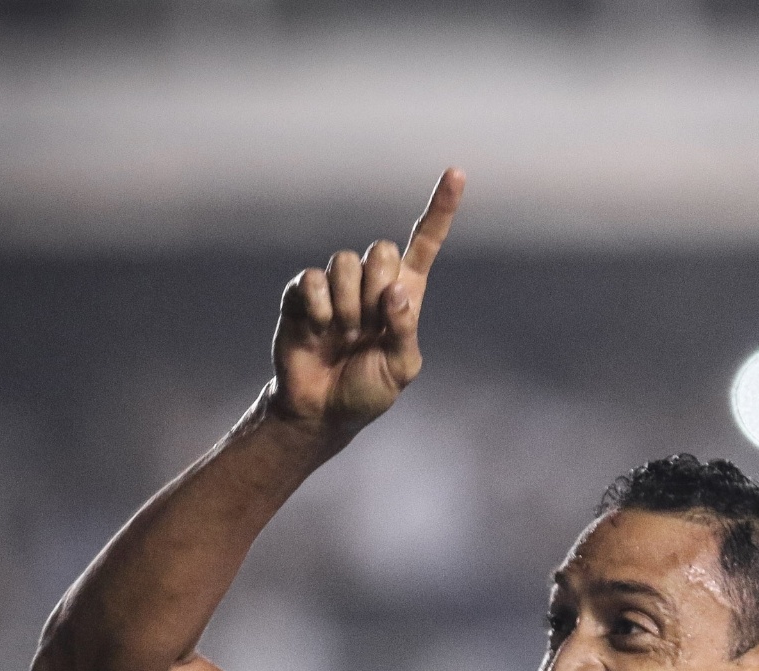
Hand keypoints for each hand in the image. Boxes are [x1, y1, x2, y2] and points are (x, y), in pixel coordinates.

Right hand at [268, 167, 464, 441]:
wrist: (321, 410)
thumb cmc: (367, 389)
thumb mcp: (400, 369)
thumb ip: (404, 331)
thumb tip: (396, 291)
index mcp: (404, 294)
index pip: (426, 243)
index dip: (440, 209)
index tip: (457, 173)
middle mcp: (371, 283)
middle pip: (381, 249)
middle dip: (377, 287)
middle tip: (368, 326)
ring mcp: (335, 286)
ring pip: (345, 261)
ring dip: (348, 304)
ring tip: (344, 334)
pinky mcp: (302, 294)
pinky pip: (312, 279)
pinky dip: (320, 307)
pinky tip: (320, 330)